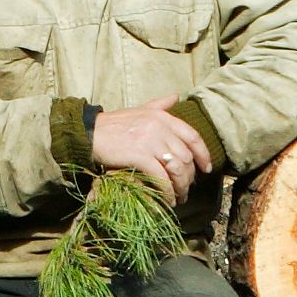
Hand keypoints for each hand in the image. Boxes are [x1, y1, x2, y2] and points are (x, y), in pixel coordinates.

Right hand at [88, 104, 215, 195]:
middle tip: (187, 189)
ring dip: (181, 186)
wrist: (89, 133)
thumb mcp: (139, 110)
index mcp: (163, 116)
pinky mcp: (139, 155)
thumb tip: (176, 96)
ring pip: (177, 168)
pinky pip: (161, 177)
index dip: (203, 154)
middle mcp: (160, 127)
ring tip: (179, 197)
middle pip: (186, 156)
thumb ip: (159, 104)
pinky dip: (167, 191)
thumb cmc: (114, 124)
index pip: (193, 136)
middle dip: (190, 177)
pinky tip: (167, 199)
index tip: (207, 168)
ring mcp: (150, 141)